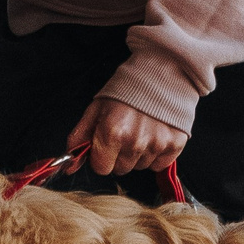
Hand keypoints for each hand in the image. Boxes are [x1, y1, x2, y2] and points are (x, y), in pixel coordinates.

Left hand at [67, 97, 187, 176]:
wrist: (161, 73)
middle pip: (121, 170)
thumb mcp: (96, 109)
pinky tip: (155, 134)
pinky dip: (156, 153)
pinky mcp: (175, 144)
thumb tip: (69, 166)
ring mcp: (157, 144)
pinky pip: (159, 165)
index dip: (101, 156)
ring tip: (141, 129)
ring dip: (138, 154)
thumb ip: (80, 138)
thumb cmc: (126, 91)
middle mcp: (134, 141)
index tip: (106, 143)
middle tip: (125, 132)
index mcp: (112, 132)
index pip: (101, 168)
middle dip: (119, 155)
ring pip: (139, 167)